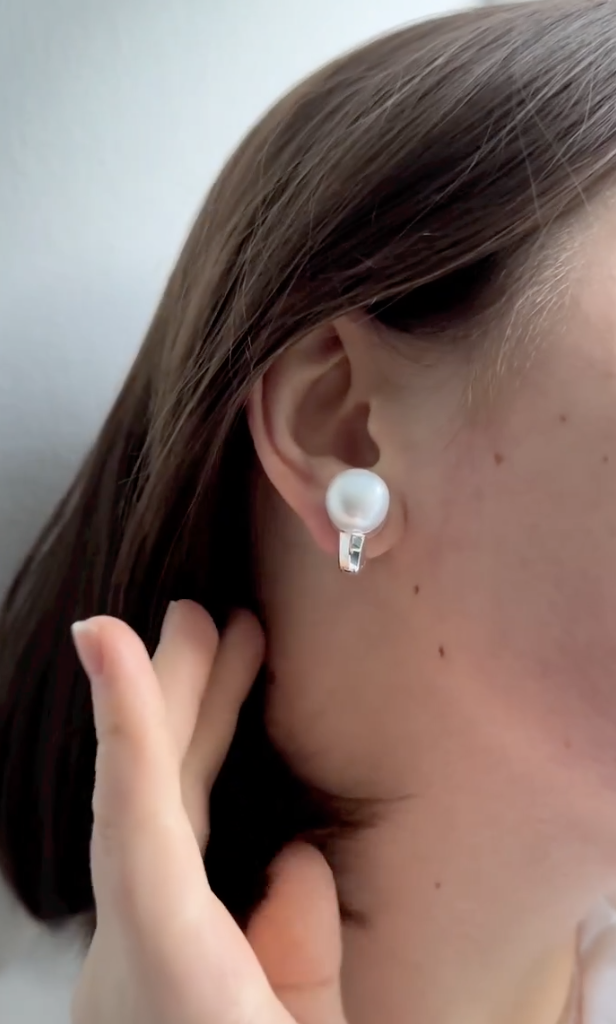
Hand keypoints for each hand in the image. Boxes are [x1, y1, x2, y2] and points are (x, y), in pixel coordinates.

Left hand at [70, 600, 346, 1023]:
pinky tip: (218, 747)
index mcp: (178, 990)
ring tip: (227, 650)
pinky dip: (188, 788)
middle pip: (142, 807)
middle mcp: (131, 971)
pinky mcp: (141, 974)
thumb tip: (292, 862)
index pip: (141, 838)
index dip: (128, 727)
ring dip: (190, 732)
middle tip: (200, 616)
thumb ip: (305, 961)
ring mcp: (127, 970)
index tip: (103, 635)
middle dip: (171, 696)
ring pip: (152, 824)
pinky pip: (161, 857)